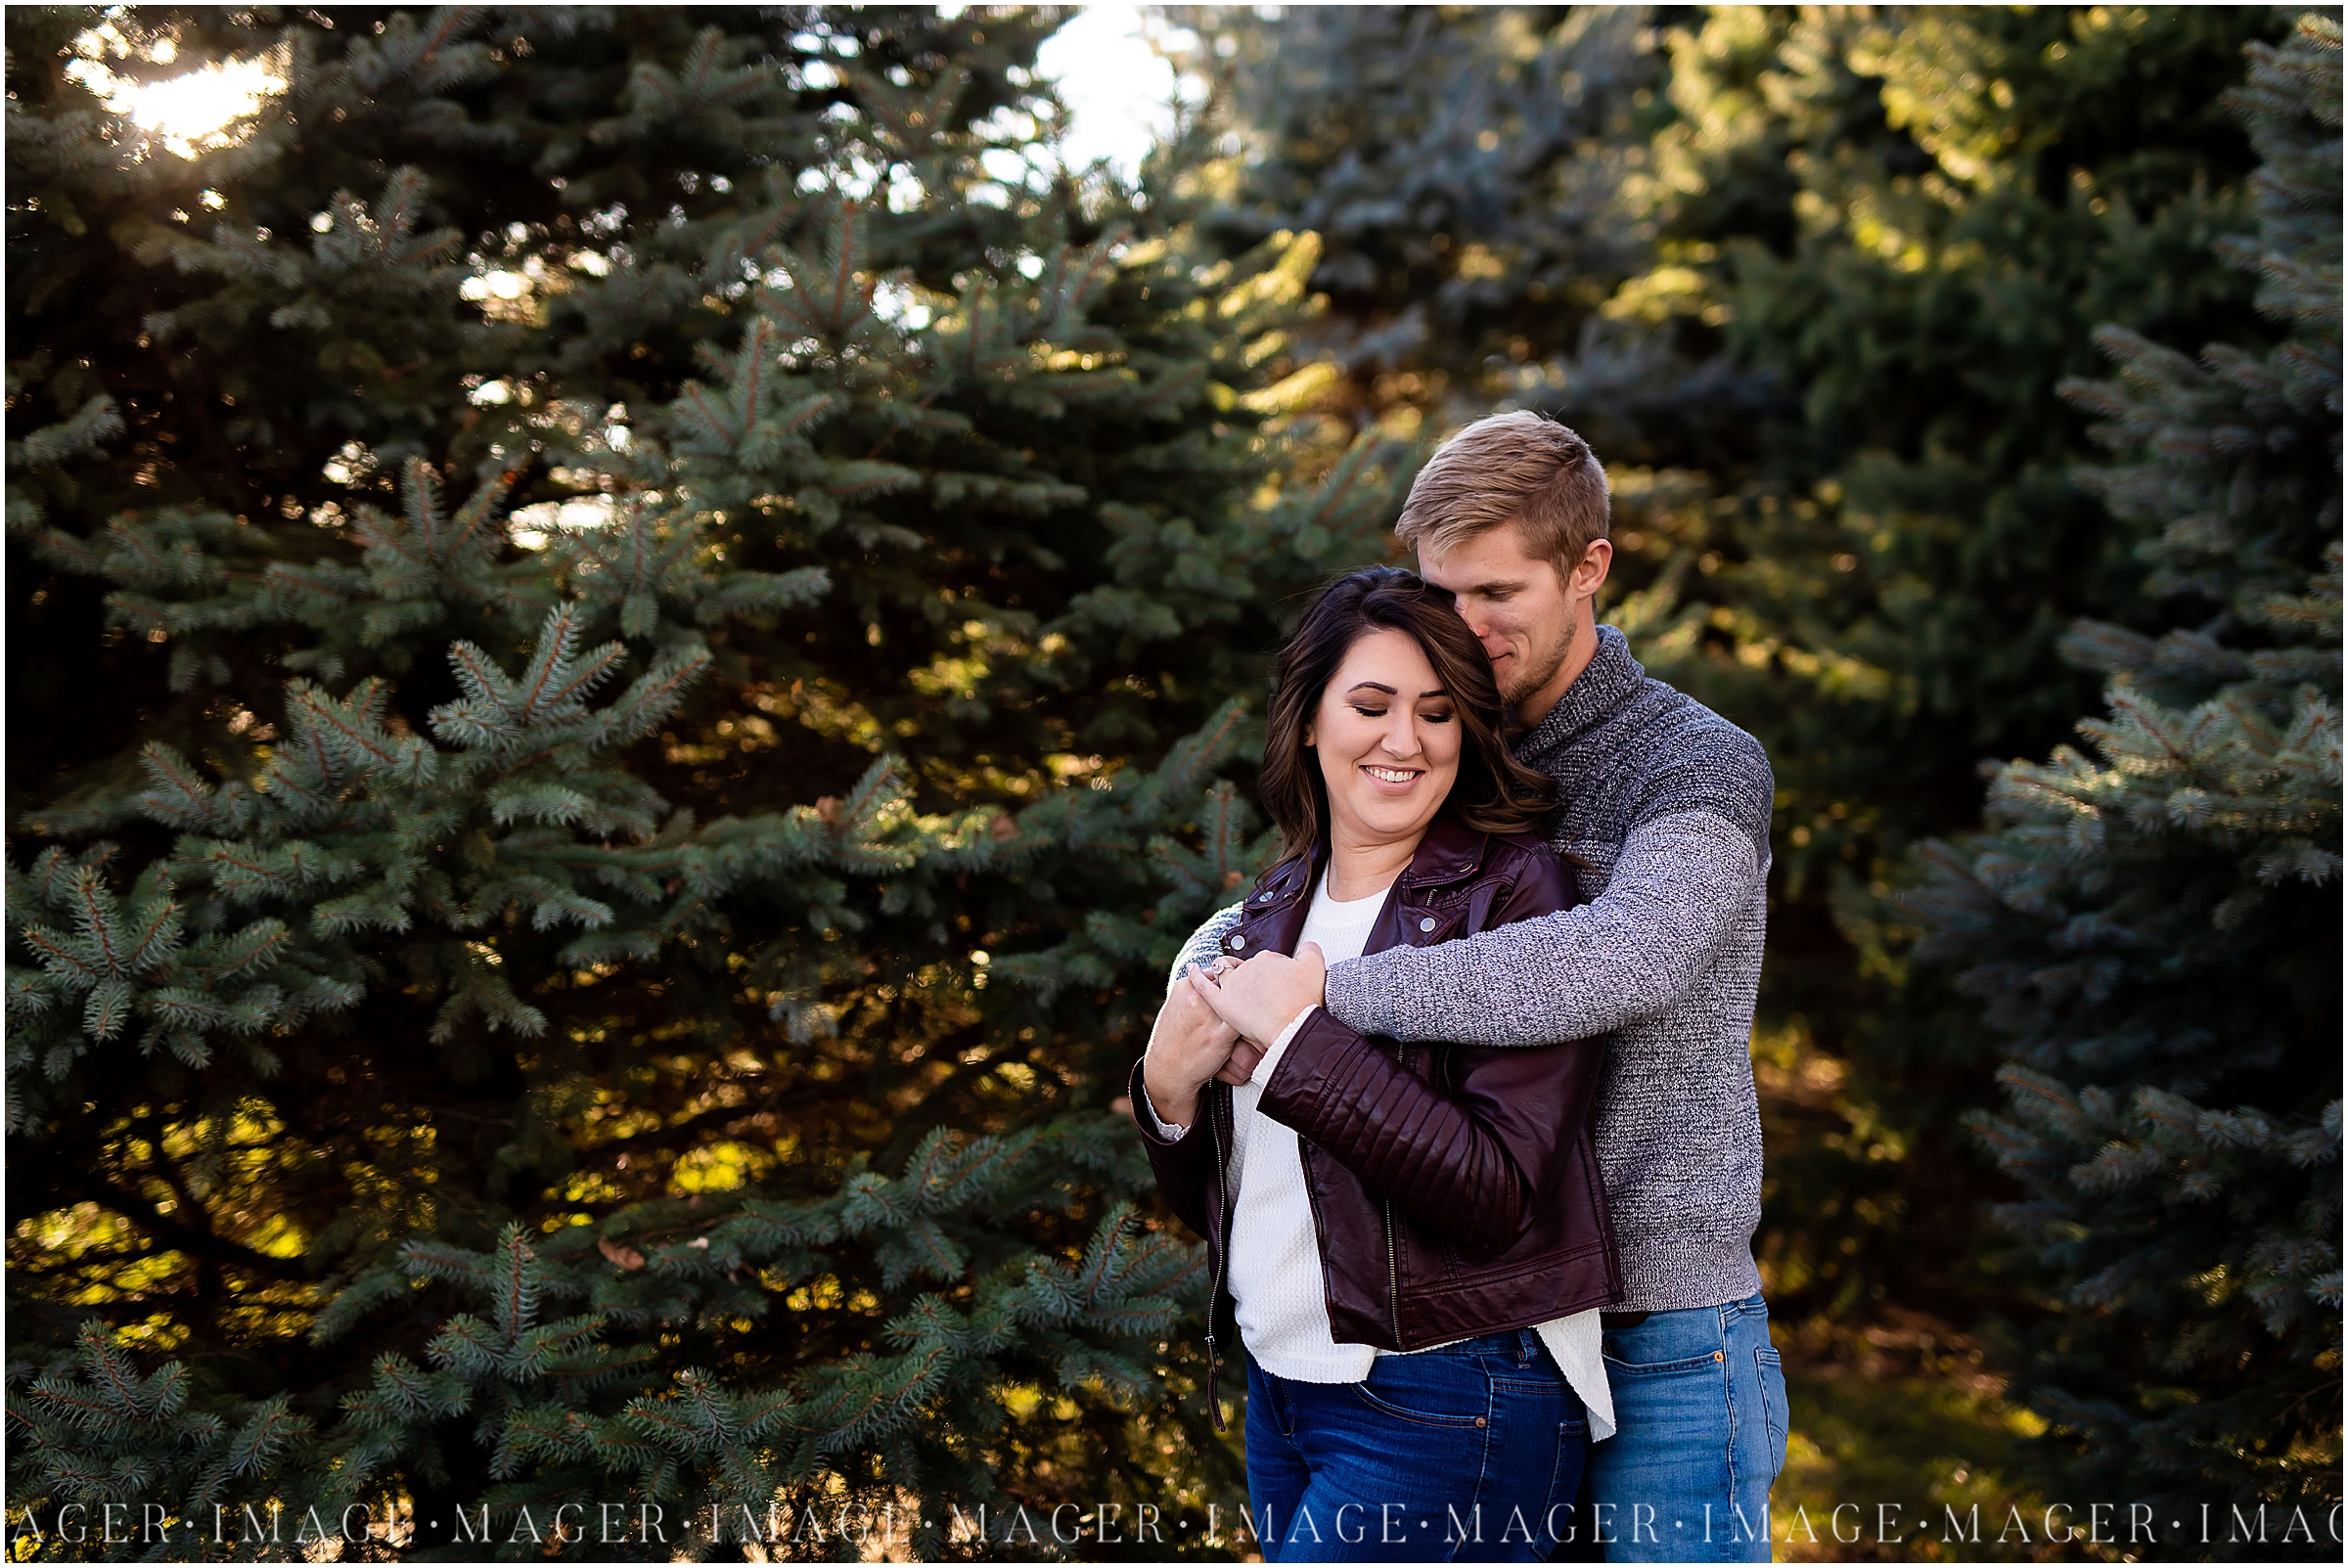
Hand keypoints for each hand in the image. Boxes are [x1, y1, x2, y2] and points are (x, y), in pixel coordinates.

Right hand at [1141, 964, 1239, 1129]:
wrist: (1168, 1071)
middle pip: (1229, 984)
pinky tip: (1253, 1027)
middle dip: (1240, 989)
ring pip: (1240, 1000)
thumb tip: (1209, 978)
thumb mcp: (1174, 1007)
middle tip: (1250, 993)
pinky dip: (1251, 1023)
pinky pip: (1245, 1022)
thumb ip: (1192, 991)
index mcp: (1185, 987)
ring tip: (1255, 1009)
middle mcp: (1196, 998)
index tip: (1234, 986)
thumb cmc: (1172, 1040)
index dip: (1227, 980)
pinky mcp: (1221, 1035)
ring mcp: (1209, 1016)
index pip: (1215, 973)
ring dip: (1248, 1005)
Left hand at [1195, 943, 1327, 1046]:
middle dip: (1251, 977)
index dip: (1273, 975)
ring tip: (1230, 985)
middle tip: (1260, 994)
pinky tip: (1192, 970)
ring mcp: (1233, 985)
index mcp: (1267, 959)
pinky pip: (1203, 986)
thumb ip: (1310, 950)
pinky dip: (1196, 976)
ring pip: (1223, 973)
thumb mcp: (1316, 967)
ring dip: (1222, 972)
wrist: (1292, 1028)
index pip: (1265, 962)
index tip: (1279, 987)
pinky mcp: (1222, 1003)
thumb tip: (1306, 946)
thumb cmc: (1304, 1003)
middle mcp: (1247, 968)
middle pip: (1245, 969)